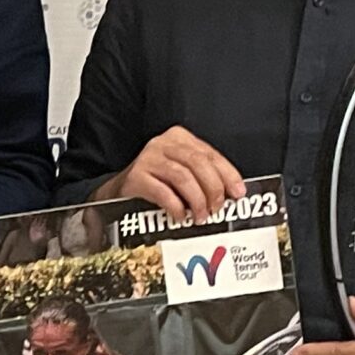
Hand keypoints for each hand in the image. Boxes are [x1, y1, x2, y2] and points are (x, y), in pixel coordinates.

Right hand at [112, 127, 244, 222]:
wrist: (117, 191)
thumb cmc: (154, 183)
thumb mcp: (180, 172)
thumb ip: (202, 176)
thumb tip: (229, 194)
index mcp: (179, 138)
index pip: (210, 154)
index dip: (227, 175)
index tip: (237, 193)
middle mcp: (163, 144)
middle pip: (198, 163)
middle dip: (213, 188)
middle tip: (217, 208)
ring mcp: (148, 159)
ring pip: (183, 176)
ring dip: (196, 200)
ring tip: (200, 216)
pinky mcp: (136, 177)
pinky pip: (163, 192)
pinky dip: (176, 206)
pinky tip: (179, 216)